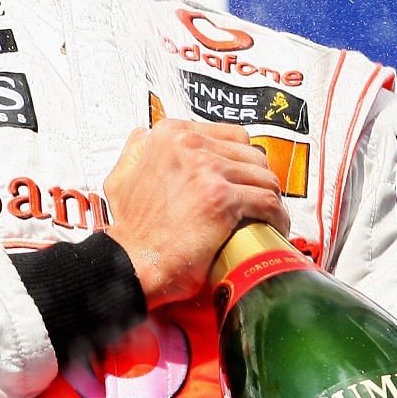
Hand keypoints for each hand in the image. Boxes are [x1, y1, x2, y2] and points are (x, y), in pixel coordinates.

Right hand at [102, 119, 287, 308]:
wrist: (133, 262)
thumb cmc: (131, 230)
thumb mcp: (120, 177)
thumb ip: (135, 151)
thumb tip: (144, 136)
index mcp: (169, 136)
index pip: (231, 135)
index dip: (241, 161)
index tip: (243, 180)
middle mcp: (189, 146)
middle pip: (252, 155)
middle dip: (258, 181)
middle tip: (256, 202)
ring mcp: (207, 170)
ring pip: (264, 177)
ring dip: (269, 199)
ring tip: (266, 217)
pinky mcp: (222, 198)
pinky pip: (267, 202)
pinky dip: (276, 217)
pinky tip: (272, 227)